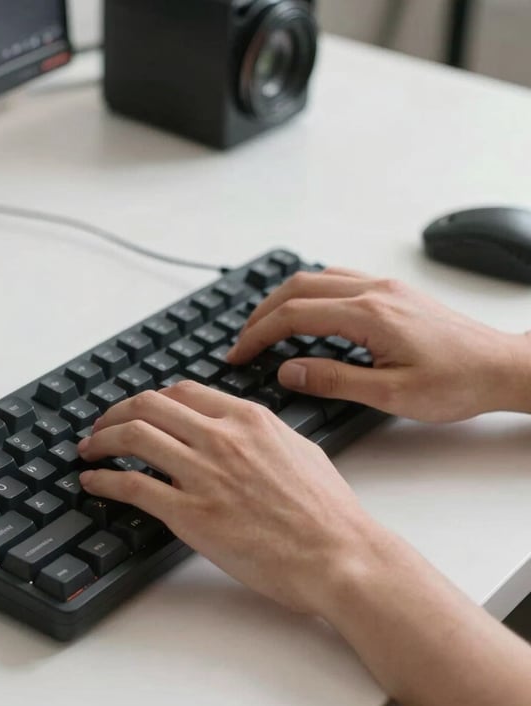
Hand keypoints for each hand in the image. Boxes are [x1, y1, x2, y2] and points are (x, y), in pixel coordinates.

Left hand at [78, 381, 383, 615]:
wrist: (339, 555)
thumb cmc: (327, 511)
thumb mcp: (299, 449)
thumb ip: (261, 433)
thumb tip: (238, 429)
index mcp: (248, 419)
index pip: (182, 392)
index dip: (151, 399)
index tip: (138, 411)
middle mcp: (222, 437)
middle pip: (149, 406)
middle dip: (115, 412)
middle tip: (101, 426)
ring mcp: (204, 474)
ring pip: (134, 437)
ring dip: (101, 440)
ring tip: (88, 449)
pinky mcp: (191, 514)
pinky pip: (132, 485)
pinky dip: (103, 479)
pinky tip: (92, 482)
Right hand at [227, 268, 530, 421]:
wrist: (501, 367)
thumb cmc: (456, 383)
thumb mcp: (390, 395)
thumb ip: (334, 380)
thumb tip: (288, 370)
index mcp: (369, 315)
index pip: (294, 316)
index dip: (258, 334)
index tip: (238, 354)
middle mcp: (374, 292)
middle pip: (297, 288)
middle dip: (261, 314)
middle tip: (242, 341)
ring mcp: (384, 287)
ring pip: (316, 277)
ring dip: (283, 298)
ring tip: (265, 326)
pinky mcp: (393, 291)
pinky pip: (338, 279)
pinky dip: (309, 292)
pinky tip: (306, 312)